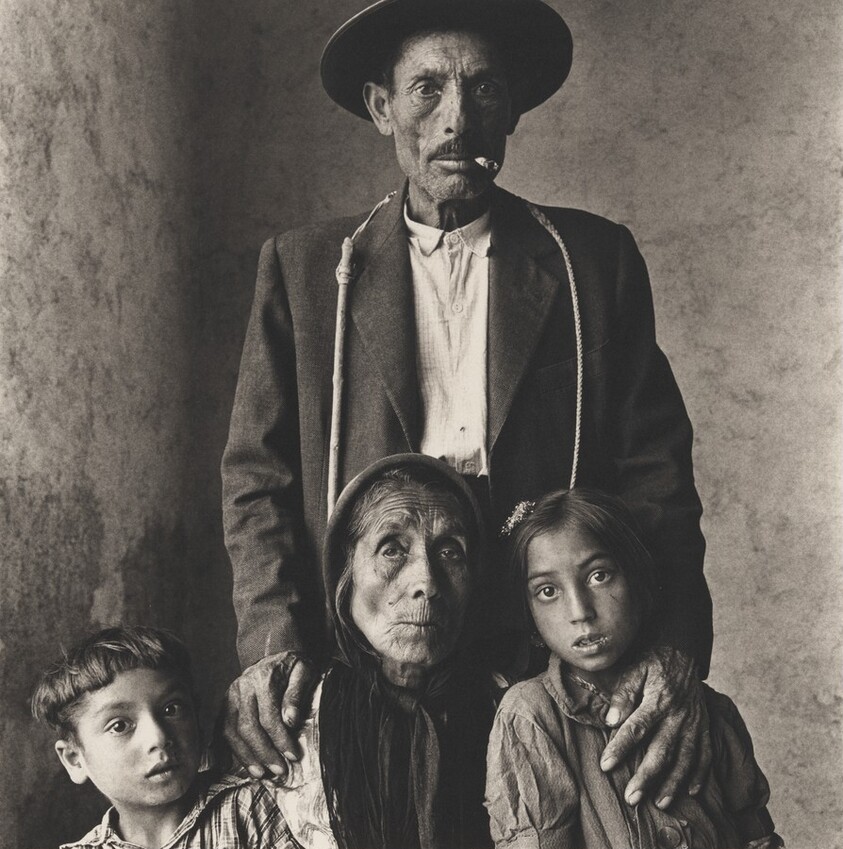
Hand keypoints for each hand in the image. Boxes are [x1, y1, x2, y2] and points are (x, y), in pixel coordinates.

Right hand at [223, 651, 318, 779]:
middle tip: (279, 770)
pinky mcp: (225, 704)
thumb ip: (297, 694)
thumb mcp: (304, 672)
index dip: (280, 739)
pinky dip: (228, 749)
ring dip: (245, 756)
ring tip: (260, 773)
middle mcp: (242, 687)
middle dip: (263, 752)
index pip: (269, 716)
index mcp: (263, 679)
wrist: (274, 653)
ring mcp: (230, 696)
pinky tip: (237, 764)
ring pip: (231, 731)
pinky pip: (222, 730)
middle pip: (247, 727)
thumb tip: (290, 720)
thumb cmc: (292, 666)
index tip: (293, 756)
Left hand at [599, 647, 710, 808]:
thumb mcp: (634, 670)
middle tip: (632, 798)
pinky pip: (706, 754)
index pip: (636, 728)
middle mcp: (678, 716)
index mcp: (658, 700)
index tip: (605, 765)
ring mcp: (694, 723)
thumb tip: (610, 720)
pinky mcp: (704, 727)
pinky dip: (700, 774)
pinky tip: (691, 790)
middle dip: (646, 777)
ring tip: (660, 802)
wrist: (682, 651)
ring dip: (673, 783)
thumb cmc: (652, 662)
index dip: (620, 748)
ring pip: (685, 759)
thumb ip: (623, 695)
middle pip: (661, 751)